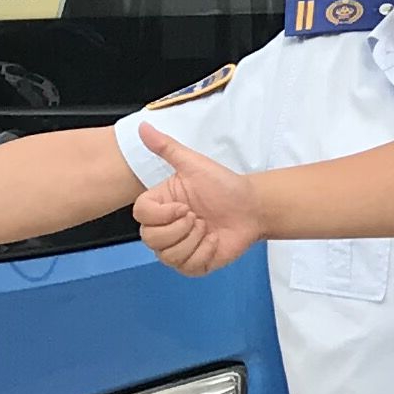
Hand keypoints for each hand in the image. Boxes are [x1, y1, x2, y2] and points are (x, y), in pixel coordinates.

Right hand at [131, 124, 267, 275]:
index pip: (141, 216)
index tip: (185, 206)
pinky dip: (205, 253)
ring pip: (168, 256)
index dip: (162, 215)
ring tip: (208, 227)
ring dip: (194, 241)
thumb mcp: (195, 164)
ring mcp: (177, 248)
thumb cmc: (224, 185)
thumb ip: (167, 148)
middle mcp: (163, 228)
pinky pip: (187, 267)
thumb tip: (143, 126)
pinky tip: (215, 240)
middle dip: (181, 229)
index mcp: (160, 205)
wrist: (251, 207)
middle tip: (200, 217)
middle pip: (151, 239)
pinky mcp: (192, 264)